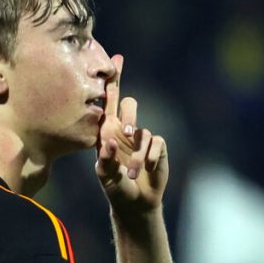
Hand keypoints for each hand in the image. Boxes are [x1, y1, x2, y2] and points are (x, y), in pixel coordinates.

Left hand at [95, 55, 168, 213]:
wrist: (136, 202)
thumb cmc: (115, 188)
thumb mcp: (105, 176)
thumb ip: (105, 159)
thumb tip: (111, 141)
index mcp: (108, 131)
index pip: (109, 101)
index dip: (113, 80)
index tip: (116, 60)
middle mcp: (125, 130)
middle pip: (129, 104)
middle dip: (129, 116)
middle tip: (127, 133)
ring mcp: (142, 138)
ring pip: (143, 132)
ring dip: (138, 155)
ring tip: (133, 173)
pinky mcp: (158, 147)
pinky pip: (157, 143)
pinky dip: (151, 158)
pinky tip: (148, 170)